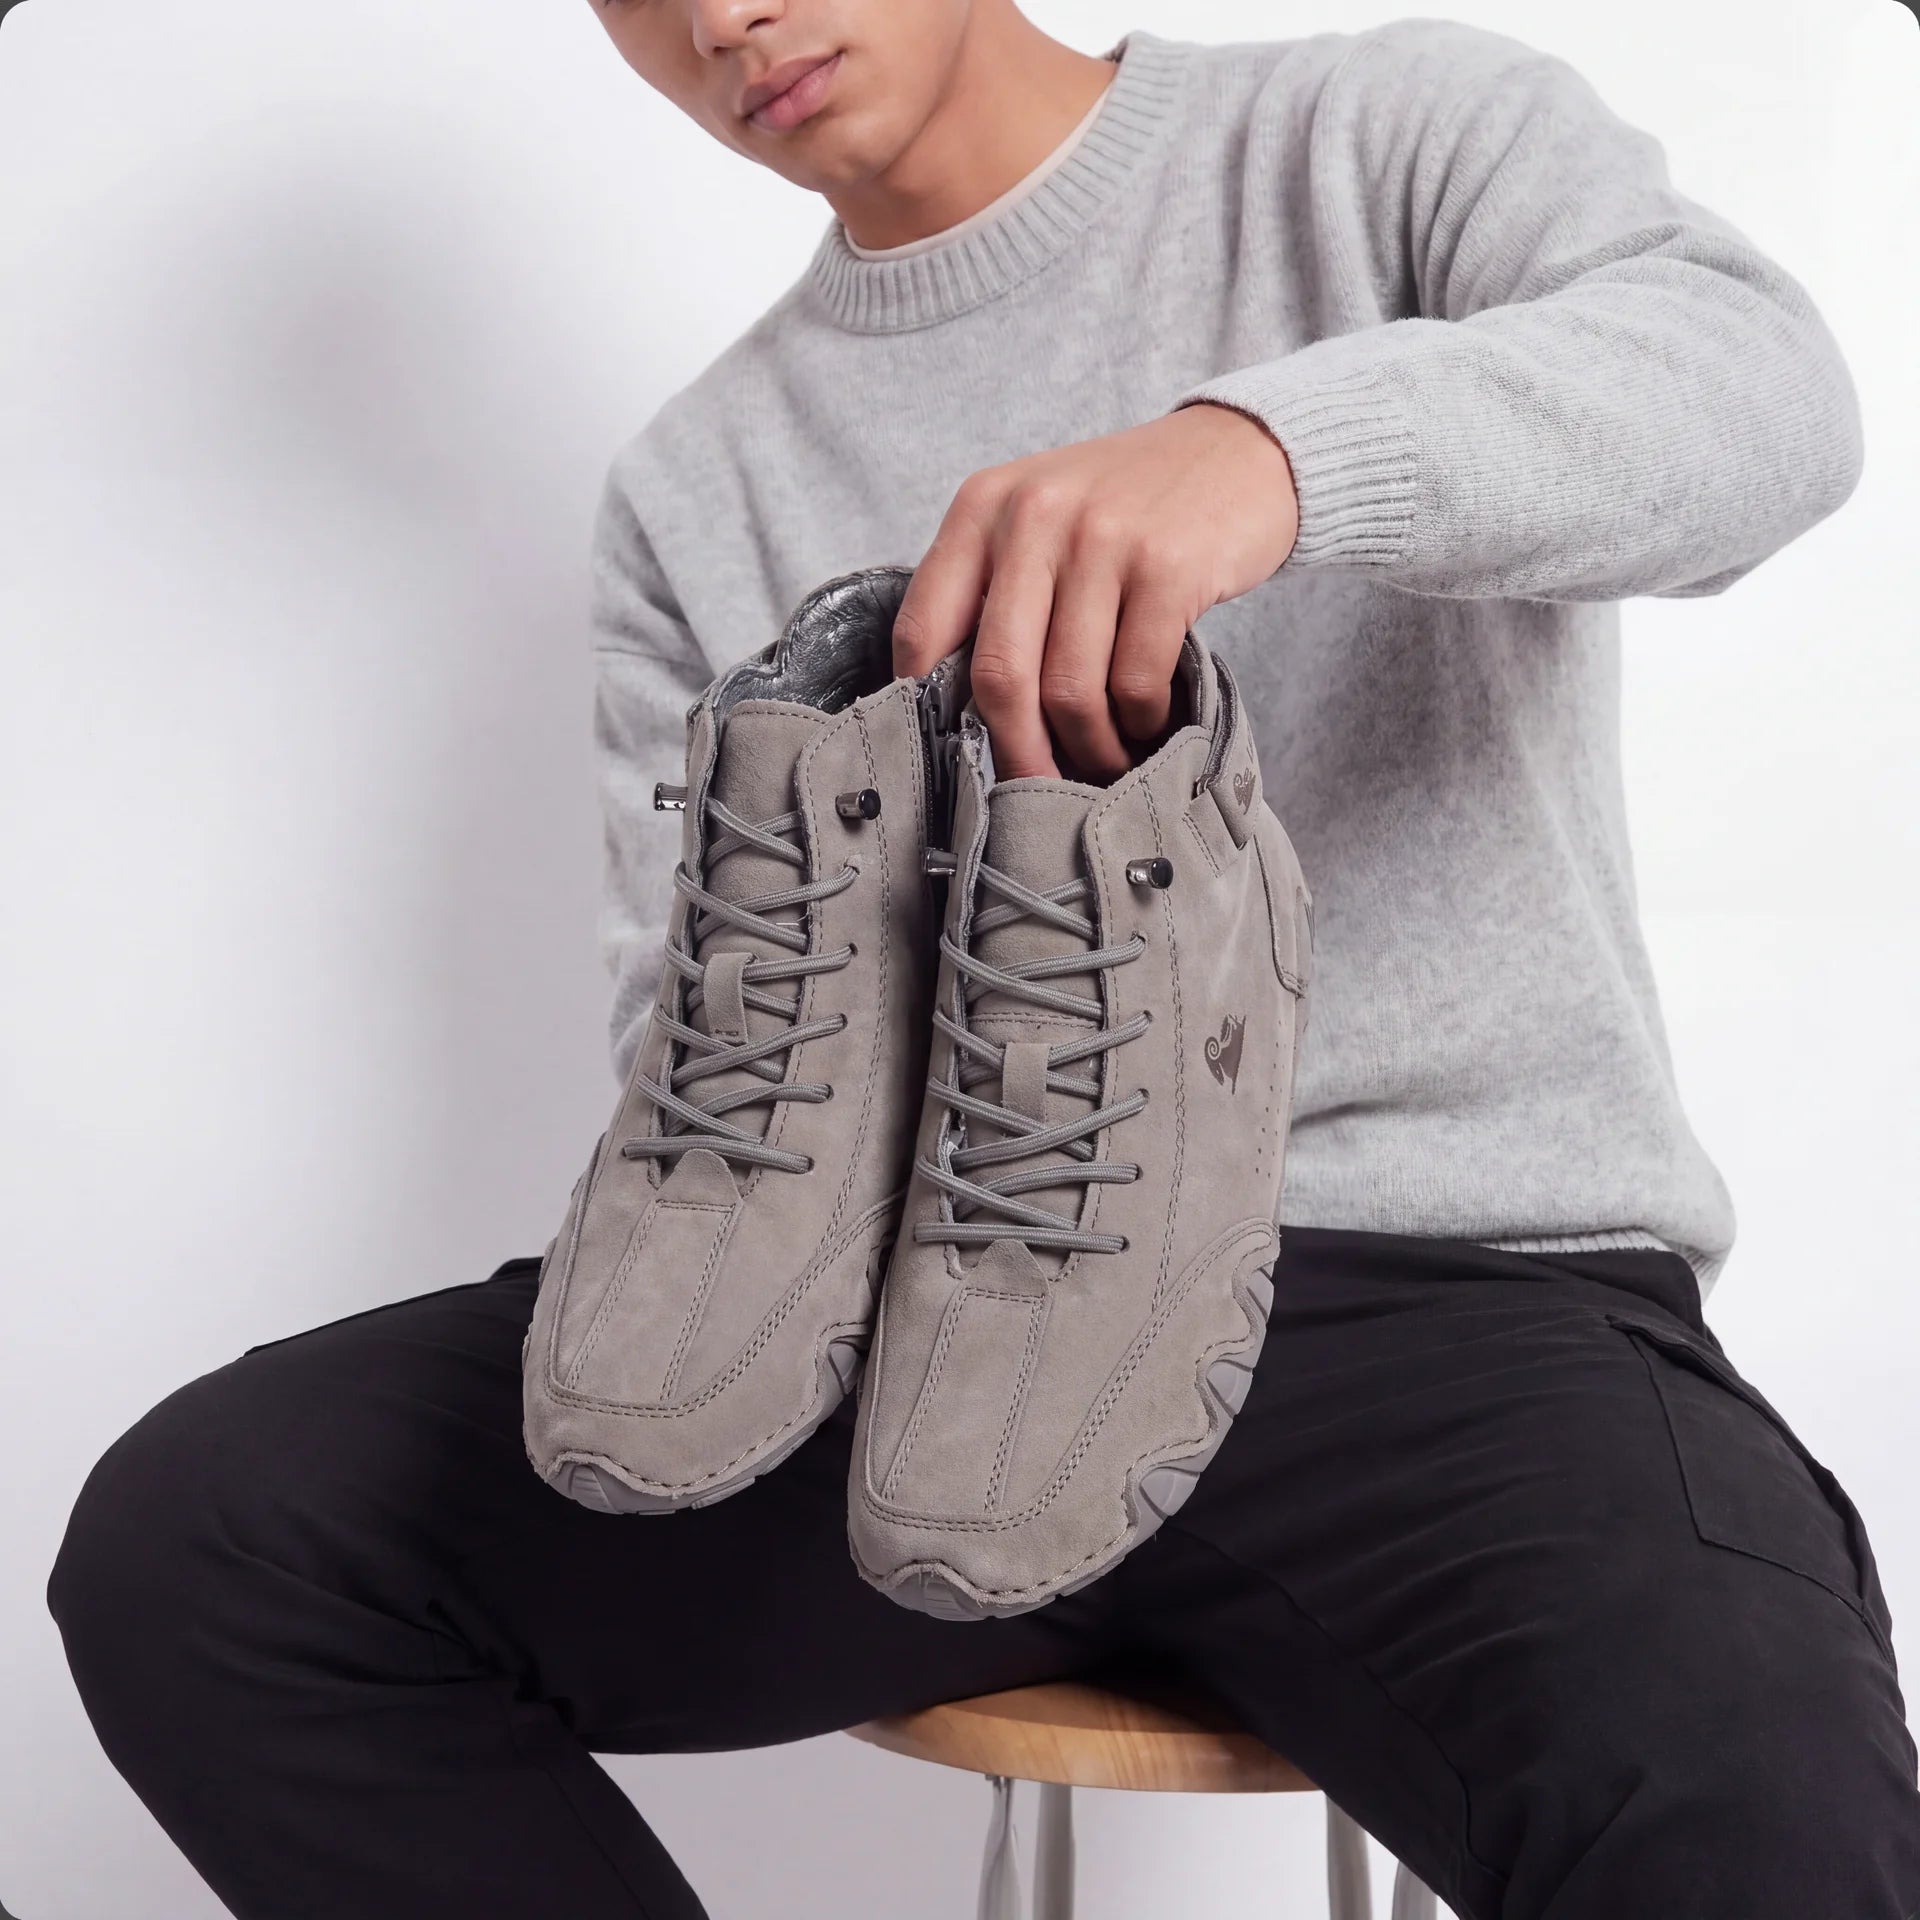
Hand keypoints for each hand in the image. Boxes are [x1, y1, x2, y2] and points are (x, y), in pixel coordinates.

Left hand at [891, 403, 1299, 779]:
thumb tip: (956, 708)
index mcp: (982, 507)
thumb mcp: (1041, 518)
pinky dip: (1138, 723)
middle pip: (1000, 675)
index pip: (923, 629)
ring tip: (1103, 757)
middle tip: (1035, 788)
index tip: (954, 750)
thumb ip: (992, 588)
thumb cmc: (1128, 506)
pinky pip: (1135, 683)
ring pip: (1070, 691)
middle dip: (1017, 751)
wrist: (1238, 452)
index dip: (927, 707)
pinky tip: (1146, 722)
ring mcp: (1103, 539)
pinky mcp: (1168, 567)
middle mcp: (1034, 516)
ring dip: (1088, 745)